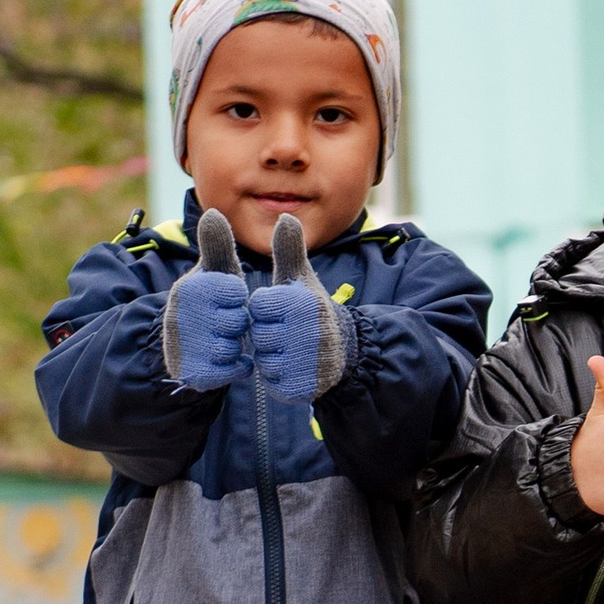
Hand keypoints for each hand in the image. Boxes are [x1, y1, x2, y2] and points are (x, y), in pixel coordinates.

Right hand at [162, 207, 254, 391]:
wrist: (187, 347)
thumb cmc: (210, 303)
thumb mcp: (215, 273)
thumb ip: (217, 245)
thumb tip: (212, 211)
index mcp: (188, 288)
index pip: (233, 290)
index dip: (238, 297)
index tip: (230, 297)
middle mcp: (179, 316)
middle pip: (234, 321)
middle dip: (238, 323)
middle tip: (229, 322)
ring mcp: (182, 346)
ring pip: (228, 348)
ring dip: (236, 346)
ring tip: (229, 339)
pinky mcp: (189, 372)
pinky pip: (225, 372)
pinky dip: (236, 367)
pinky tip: (233, 359)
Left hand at [245, 211, 349, 416]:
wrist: (344, 352)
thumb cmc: (312, 311)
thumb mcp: (302, 279)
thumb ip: (289, 249)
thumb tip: (286, 216)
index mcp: (303, 302)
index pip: (259, 306)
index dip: (266, 310)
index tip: (284, 312)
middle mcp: (308, 332)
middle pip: (260, 334)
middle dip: (269, 335)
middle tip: (289, 333)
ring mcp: (308, 363)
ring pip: (265, 361)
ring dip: (273, 357)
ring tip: (292, 350)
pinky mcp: (305, 387)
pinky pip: (274, 383)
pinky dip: (280, 378)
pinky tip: (294, 368)